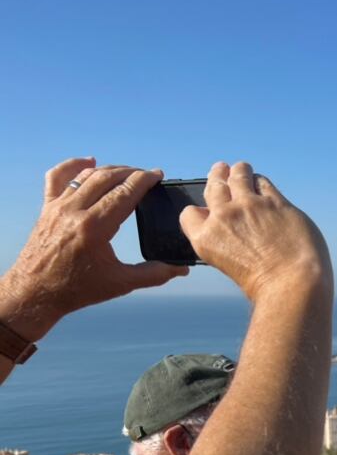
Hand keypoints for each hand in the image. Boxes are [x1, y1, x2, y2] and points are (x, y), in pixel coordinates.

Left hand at [0, 158, 188, 340]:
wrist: (37, 292)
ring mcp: (58, 206)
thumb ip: (154, 274)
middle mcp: (75, 211)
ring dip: (110, 170)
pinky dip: (73, 165)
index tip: (158, 175)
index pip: (125, 192)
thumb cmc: (78, 289)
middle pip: (108, 178)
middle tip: (147, 176)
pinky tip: (89, 162)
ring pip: (87, 175)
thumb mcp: (120, 284)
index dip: (144, 180)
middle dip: (131, 173)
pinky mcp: (47, 207)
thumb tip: (181, 269)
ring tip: (127, 174)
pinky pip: (58, 177)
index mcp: (95, 227)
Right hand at [180, 162, 331, 301]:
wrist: (293, 286)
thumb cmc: (266, 286)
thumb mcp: (230, 266)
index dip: (198, 210)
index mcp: (206, 239)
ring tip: (242, 168)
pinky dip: (261, 182)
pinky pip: (264, 182)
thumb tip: (232, 228)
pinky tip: (263, 184)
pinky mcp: (275, 202)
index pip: (189, 213)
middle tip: (221, 170)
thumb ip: (224, 242)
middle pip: (215, 186)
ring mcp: (250, 206)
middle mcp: (224, 217)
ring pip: (238, 175)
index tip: (207, 208)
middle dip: (217, 176)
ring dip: (239, 170)